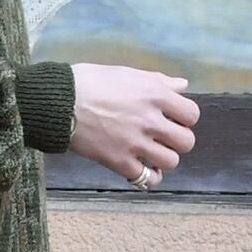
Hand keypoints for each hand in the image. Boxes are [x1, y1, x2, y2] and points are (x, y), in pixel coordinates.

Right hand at [67, 64, 200, 187]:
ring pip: (171, 161)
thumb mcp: (126, 73)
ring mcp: (135, 144)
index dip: (184, 119)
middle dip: (177, 140)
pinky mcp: (119, 162)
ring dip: (163, 158)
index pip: (191, 115)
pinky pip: (147, 179)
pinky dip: (149, 177)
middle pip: (186, 141)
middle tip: (163, 138)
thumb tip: (182, 86)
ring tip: (151, 154)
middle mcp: (150, 121)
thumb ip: (157, 81)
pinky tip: (142, 169)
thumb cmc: (90, 82)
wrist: (60, 104)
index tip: (172, 119)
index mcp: (155, 95)